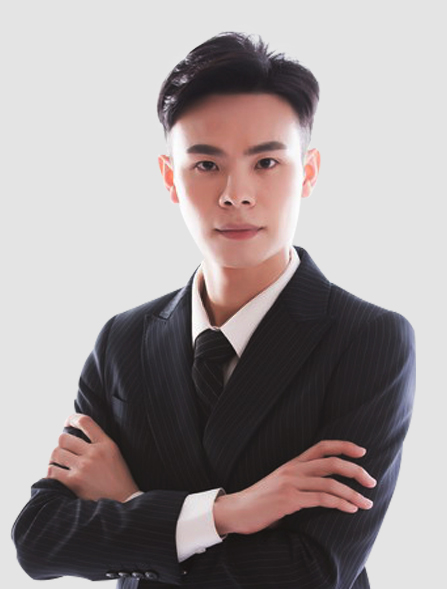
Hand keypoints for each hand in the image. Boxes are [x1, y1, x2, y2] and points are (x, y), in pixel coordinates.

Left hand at [47, 414, 139, 501]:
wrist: (124, 502)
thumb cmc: (118, 478)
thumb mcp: (114, 454)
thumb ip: (98, 443)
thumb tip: (75, 435)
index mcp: (106, 444)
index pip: (85, 422)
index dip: (72, 419)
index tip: (67, 423)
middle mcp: (94, 453)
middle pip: (64, 438)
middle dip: (61, 444)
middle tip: (64, 451)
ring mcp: (84, 467)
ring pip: (56, 453)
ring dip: (55, 459)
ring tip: (59, 464)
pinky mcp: (74, 482)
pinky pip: (52, 472)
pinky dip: (51, 472)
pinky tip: (57, 475)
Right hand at [213, 440, 376, 535]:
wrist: (236, 510)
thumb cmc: (260, 501)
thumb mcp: (281, 484)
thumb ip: (300, 482)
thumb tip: (324, 489)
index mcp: (292, 463)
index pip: (322, 446)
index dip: (344, 446)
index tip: (362, 451)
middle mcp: (293, 469)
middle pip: (332, 462)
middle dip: (356, 471)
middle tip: (372, 481)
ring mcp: (291, 483)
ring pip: (330, 483)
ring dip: (353, 493)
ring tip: (367, 502)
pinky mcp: (288, 499)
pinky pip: (321, 499)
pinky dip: (340, 503)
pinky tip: (350, 509)